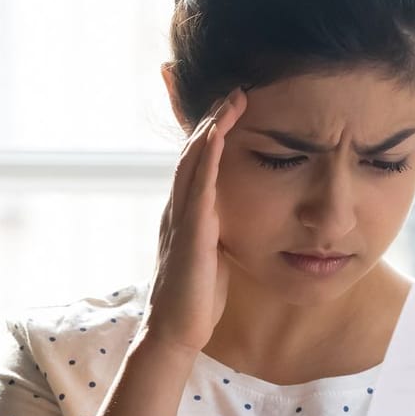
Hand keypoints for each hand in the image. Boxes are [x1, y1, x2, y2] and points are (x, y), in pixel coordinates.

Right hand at [144, 86, 246, 356]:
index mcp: (187, 212)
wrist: (177, 332)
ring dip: (212, 126)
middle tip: (229, 84)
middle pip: (192, 150)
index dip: (211, 131)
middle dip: (207, 116)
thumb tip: (237, 216)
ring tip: (232, 97)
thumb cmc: (198, 298)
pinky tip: (218, 133)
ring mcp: (181, 217)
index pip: (199, 161)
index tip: (232, 103)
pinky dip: (207, 155)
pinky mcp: (190, 232)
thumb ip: (220, 229)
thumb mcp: (213, 253)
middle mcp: (179, 207)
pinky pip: (198, 185)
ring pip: (194, 160)